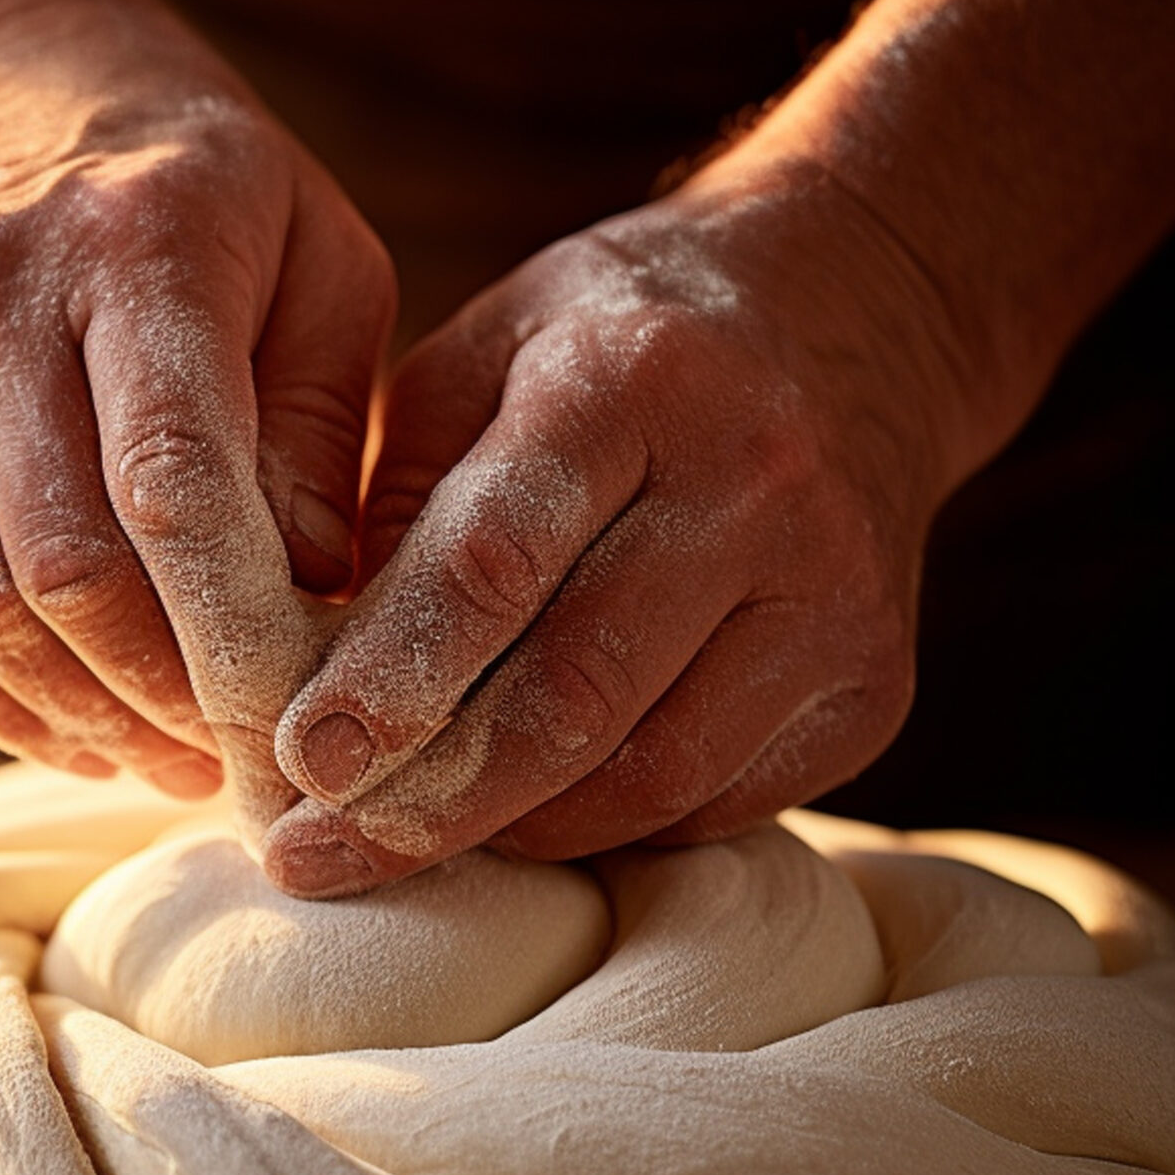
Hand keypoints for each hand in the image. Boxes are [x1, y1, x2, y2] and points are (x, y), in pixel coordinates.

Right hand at [0, 0, 395, 805]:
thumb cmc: (204, 195)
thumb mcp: (321, 262)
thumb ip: (324, 431)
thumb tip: (318, 608)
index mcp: (138, 243)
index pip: (171, 481)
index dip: (232, 630)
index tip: (295, 718)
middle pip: (62, 566)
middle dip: (161, 696)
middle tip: (242, 762)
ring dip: (74, 715)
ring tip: (166, 759)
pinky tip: (77, 729)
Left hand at [260, 156, 976, 891]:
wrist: (861, 318)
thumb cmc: (621, 346)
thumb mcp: (487, 354)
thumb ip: (403, 497)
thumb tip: (319, 674)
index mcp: (633, 379)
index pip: (496, 561)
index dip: (391, 678)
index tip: (301, 760)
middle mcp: (754, 487)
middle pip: (572, 695)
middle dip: (425, 798)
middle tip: (310, 856)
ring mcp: (832, 599)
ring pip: (646, 776)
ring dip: (506, 831)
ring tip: (395, 845)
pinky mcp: (873, 689)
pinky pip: (712, 805)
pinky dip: (600, 828)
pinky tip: (523, 818)